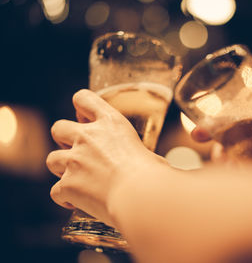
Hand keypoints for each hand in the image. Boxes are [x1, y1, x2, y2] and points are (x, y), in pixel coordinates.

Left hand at [46, 89, 165, 225]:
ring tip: (78, 179)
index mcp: (111, 123)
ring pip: (51, 159)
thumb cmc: (152, 175)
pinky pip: (56, 191)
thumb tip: (149, 164)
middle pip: (58, 128)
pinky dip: (66, 197)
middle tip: (79, 153)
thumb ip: (138, 153)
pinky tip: (78, 202)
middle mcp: (88, 137)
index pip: (83, 99)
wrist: (140, 196)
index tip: (84, 118)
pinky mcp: (67, 184)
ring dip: (62, 169)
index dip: (81, 108)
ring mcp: (74, 161)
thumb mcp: (148, 151)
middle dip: (64, 140)